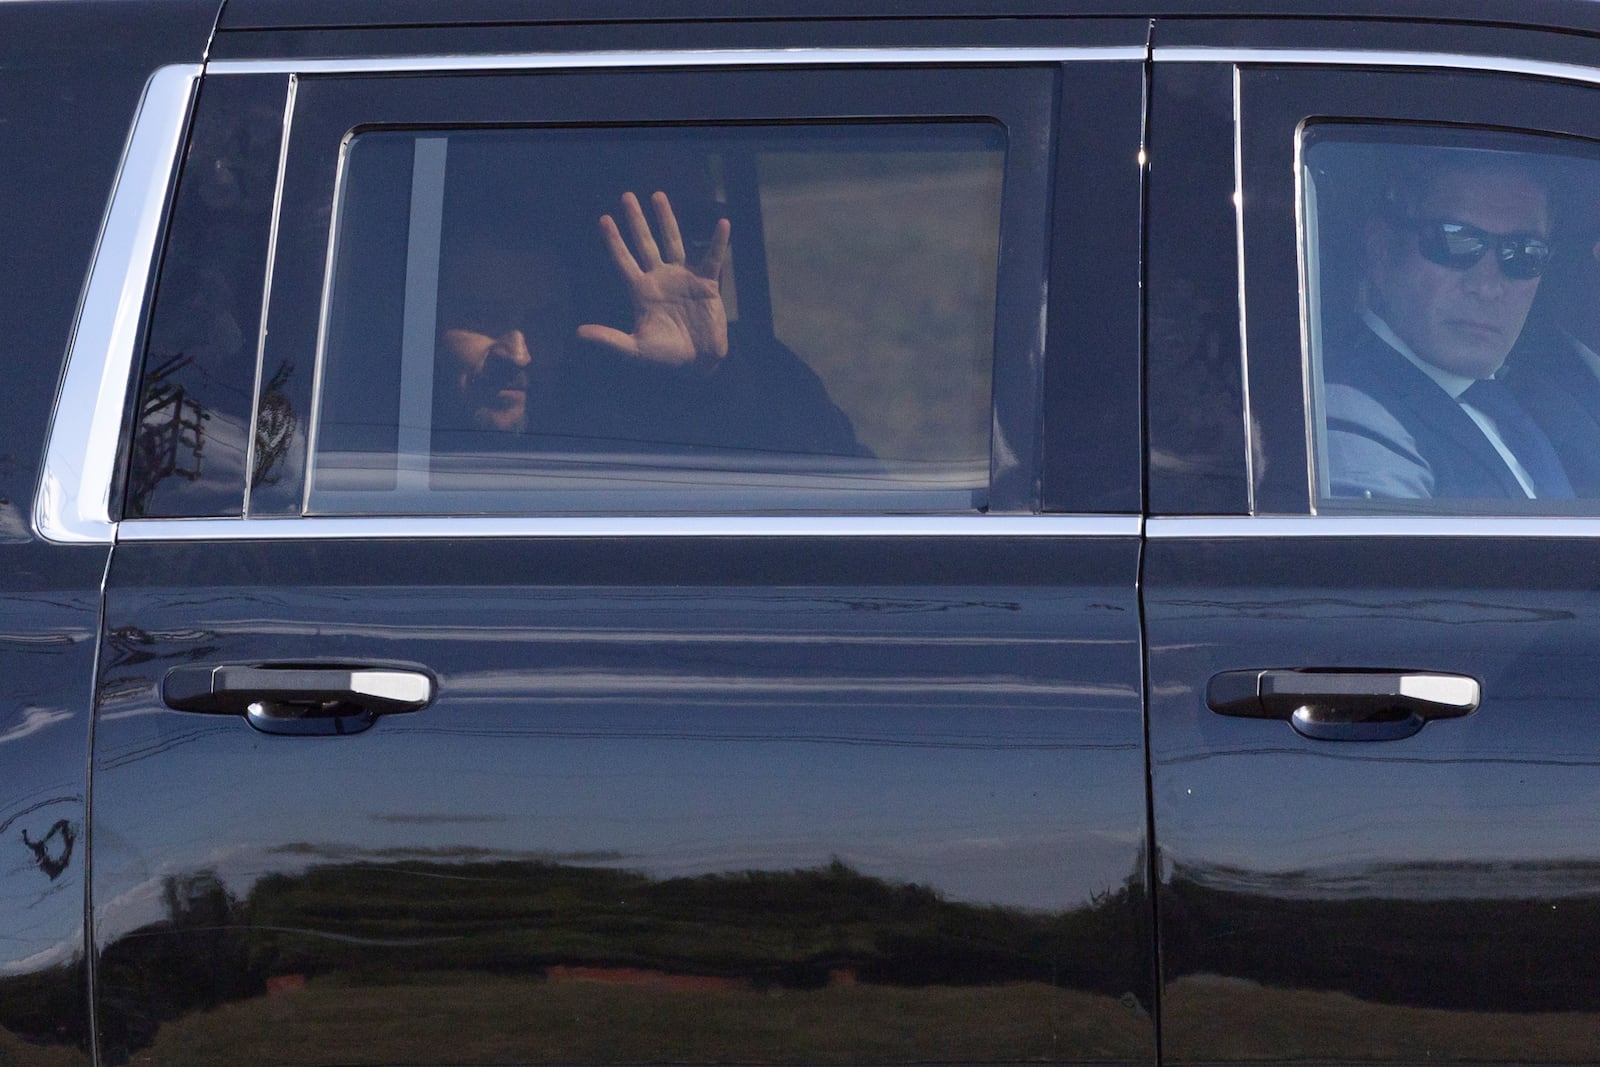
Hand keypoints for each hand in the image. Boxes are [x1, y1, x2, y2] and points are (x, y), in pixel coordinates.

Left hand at [577, 191, 730, 366]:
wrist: (698, 363)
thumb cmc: (665, 357)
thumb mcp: (634, 349)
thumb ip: (609, 339)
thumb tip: (578, 333)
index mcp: (641, 291)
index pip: (623, 261)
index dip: (614, 241)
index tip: (604, 219)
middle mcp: (660, 279)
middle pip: (645, 244)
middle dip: (636, 221)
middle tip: (627, 196)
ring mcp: (684, 278)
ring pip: (673, 242)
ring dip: (667, 220)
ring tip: (658, 196)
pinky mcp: (707, 284)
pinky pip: (712, 258)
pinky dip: (718, 242)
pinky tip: (722, 224)